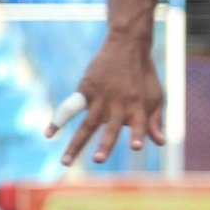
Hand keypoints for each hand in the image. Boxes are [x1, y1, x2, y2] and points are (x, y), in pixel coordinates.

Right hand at [44, 34, 165, 165]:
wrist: (128, 47)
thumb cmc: (144, 76)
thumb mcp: (156, 97)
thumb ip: (155, 121)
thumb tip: (161, 143)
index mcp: (137, 107)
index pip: (139, 125)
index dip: (138, 134)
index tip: (135, 146)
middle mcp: (118, 105)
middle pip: (110, 129)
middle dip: (105, 144)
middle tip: (98, 160)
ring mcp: (100, 98)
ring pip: (86, 126)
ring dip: (75, 145)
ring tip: (65, 162)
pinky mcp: (86, 90)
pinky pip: (70, 109)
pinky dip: (58, 121)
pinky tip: (48, 134)